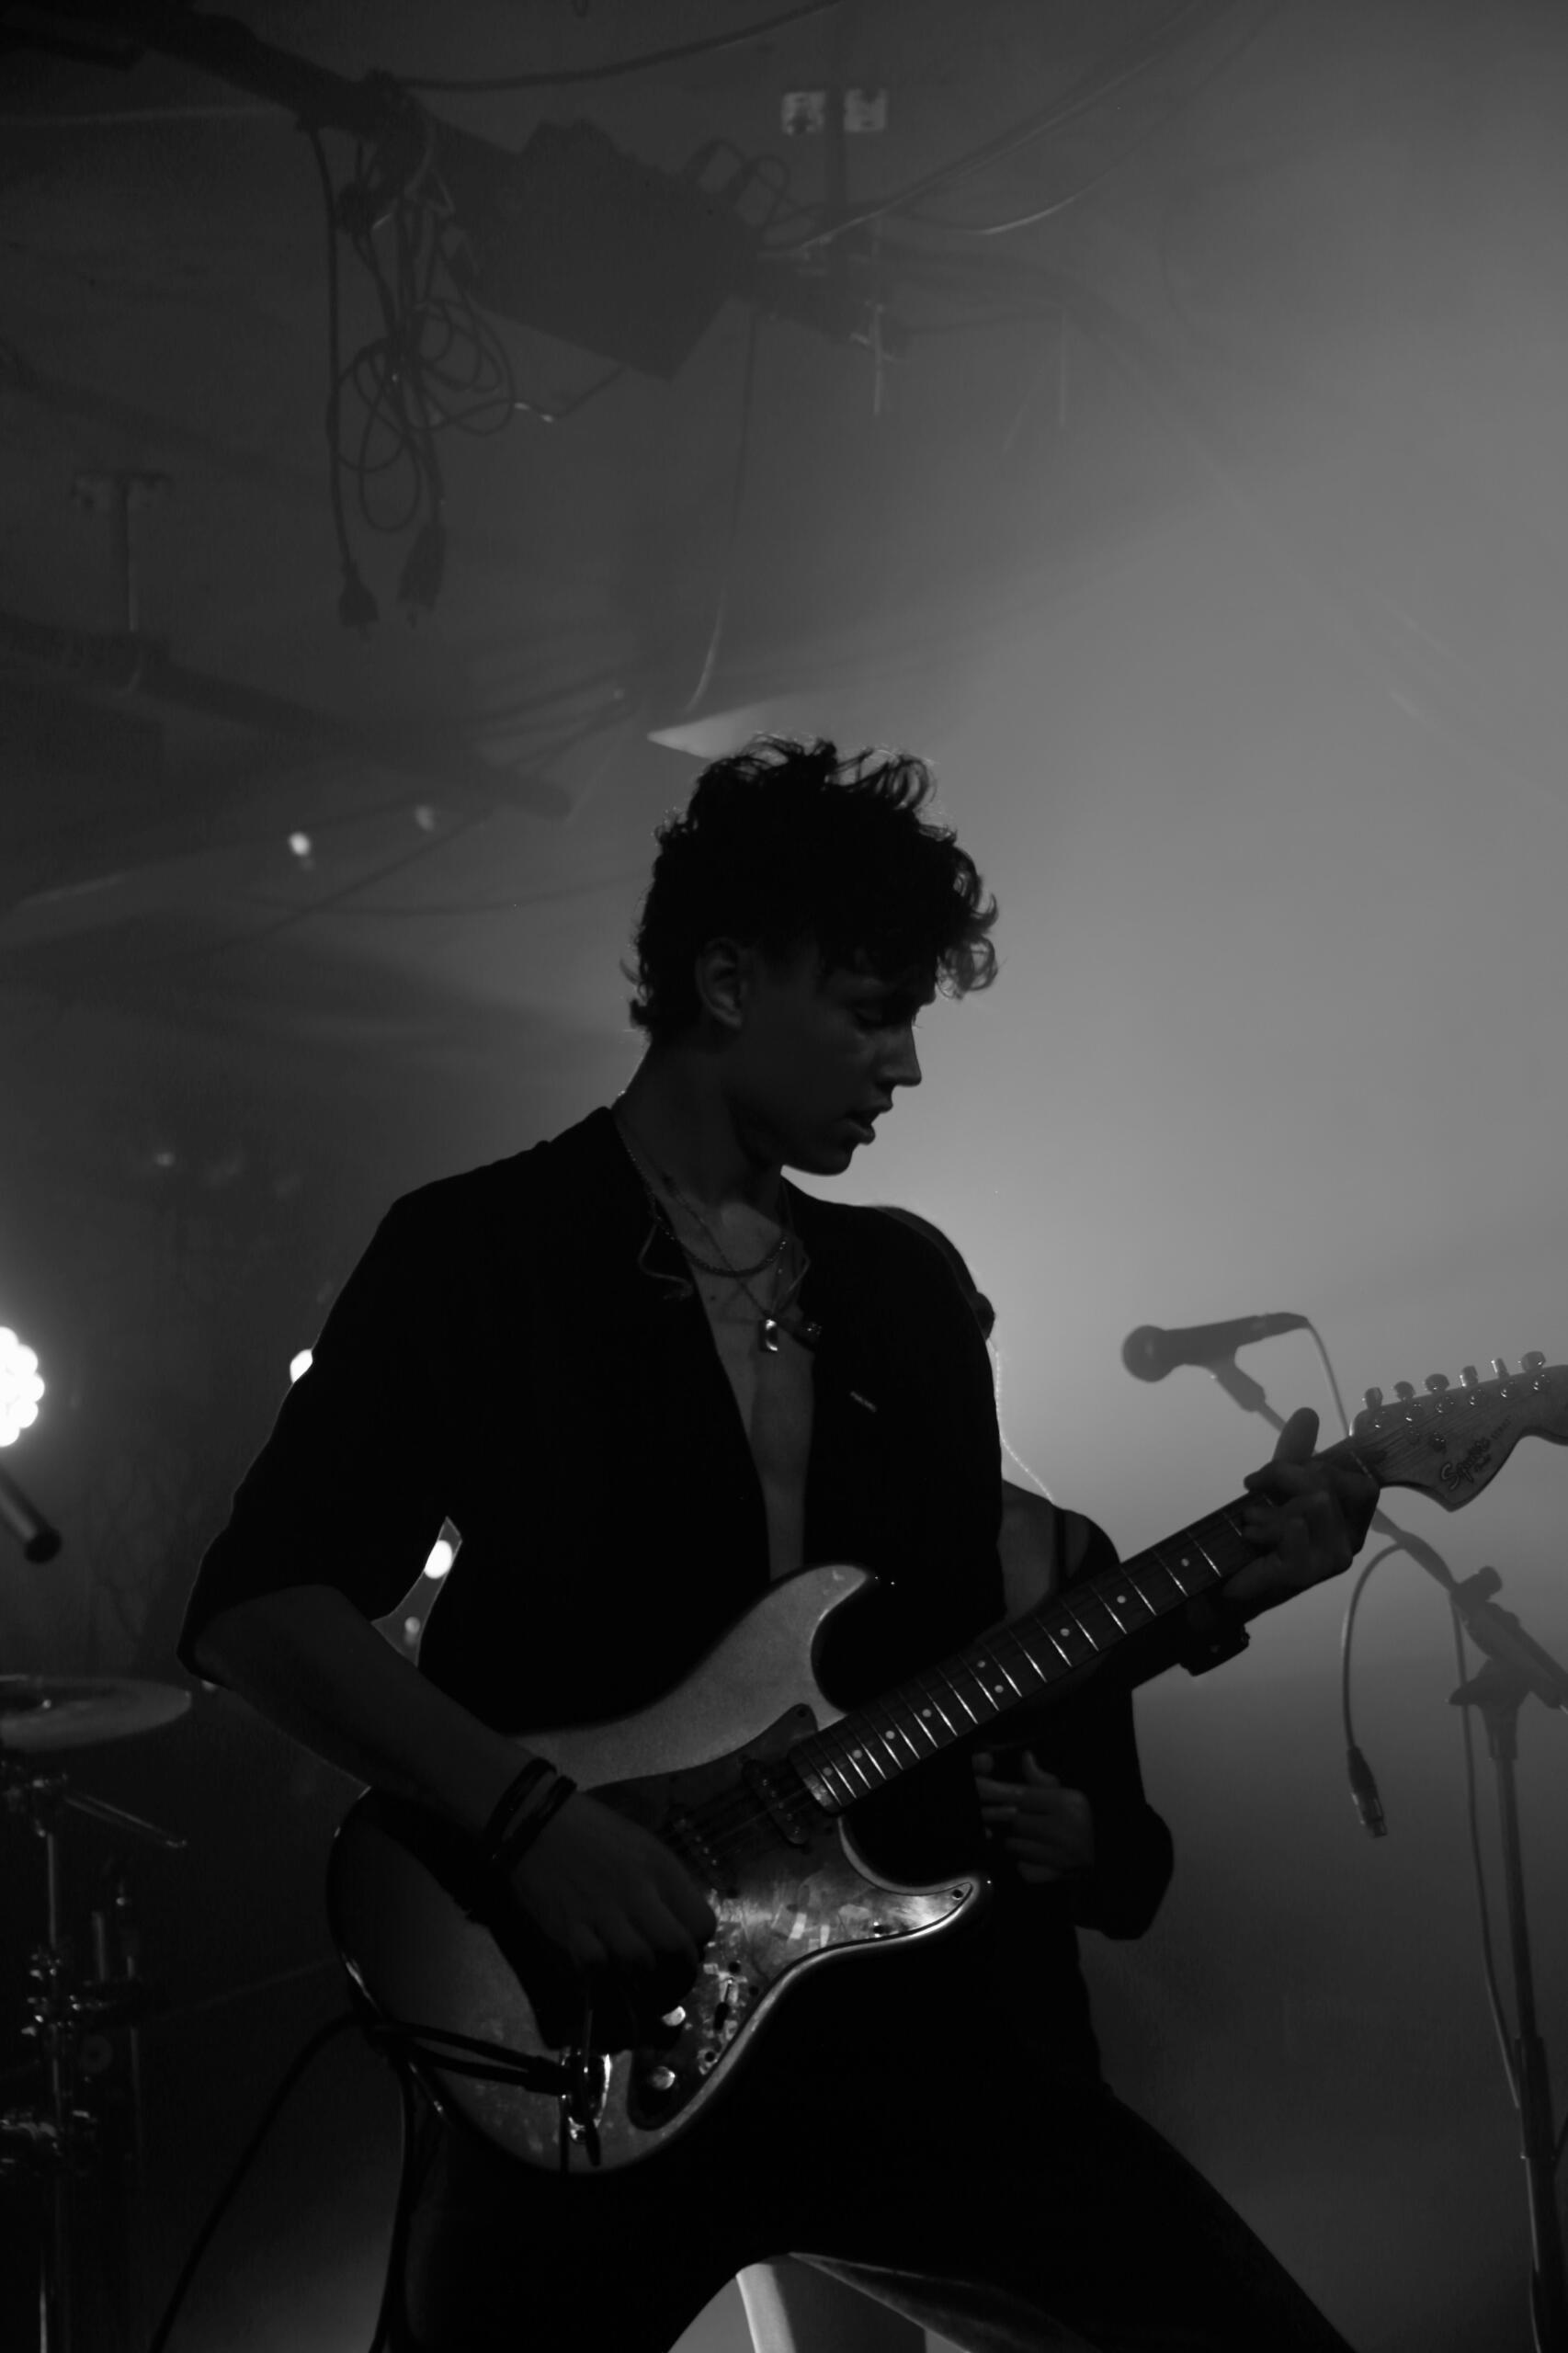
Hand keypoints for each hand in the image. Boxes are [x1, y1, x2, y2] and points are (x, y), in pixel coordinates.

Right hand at [505, 1791, 716, 2045]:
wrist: (535, 1823)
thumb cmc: (592, 1832)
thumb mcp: (642, 1846)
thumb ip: (664, 1886)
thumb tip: (680, 1930)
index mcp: (660, 1867)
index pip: (702, 1923)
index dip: (697, 1947)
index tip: (684, 1954)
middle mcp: (638, 1890)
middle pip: (676, 1950)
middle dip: (678, 1978)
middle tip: (668, 1986)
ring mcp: (603, 1912)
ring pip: (640, 1964)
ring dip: (643, 1983)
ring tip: (639, 1987)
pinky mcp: (570, 1929)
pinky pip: (597, 1969)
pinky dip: (605, 1980)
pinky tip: (604, 1975)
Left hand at [973, 1749, 1094, 1885]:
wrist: (1104, 1858)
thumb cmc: (1080, 1820)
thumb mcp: (1066, 1795)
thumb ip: (1040, 1779)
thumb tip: (1025, 1757)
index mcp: (1067, 1804)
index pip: (1022, 1796)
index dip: (996, 1792)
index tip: (976, 1788)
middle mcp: (1064, 1829)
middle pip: (1015, 1822)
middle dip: (1006, 1818)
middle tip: (1003, 1816)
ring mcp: (1059, 1857)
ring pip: (1015, 1845)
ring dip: (1014, 1841)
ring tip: (1028, 1837)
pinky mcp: (1054, 1877)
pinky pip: (1022, 1868)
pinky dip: (1022, 1863)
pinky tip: (1034, 1857)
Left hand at [1225, 1405, 1378, 1616]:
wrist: (1228, 1583)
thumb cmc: (1262, 1537)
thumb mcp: (1279, 1489)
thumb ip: (1295, 1454)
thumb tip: (1308, 1412)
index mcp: (1353, 1518)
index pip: (1361, 1478)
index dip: (1318, 1464)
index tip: (1281, 1471)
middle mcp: (1352, 1539)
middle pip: (1332, 1482)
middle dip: (1286, 1474)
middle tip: (1256, 1486)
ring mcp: (1334, 1558)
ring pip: (1315, 1502)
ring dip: (1272, 1505)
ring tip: (1253, 1519)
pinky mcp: (1309, 1573)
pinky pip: (1294, 1527)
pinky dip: (1264, 1525)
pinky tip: (1252, 1536)